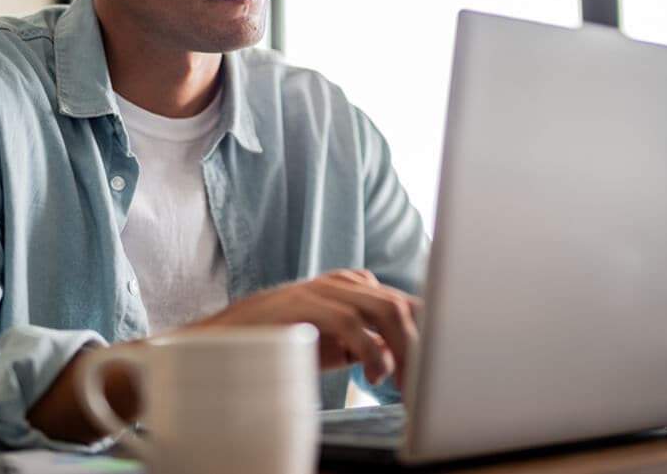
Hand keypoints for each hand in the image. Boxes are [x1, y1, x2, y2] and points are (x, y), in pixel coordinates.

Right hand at [186, 269, 421, 388]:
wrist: (228, 341)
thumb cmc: (281, 343)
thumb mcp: (335, 344)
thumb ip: (368, 342)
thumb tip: (403, 355)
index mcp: (352, 286)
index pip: (404, 303)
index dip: (427, 334)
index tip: (438, 369)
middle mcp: (342, 282)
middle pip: (401, 303)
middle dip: (421, 345)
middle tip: (425, 384)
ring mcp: (323, 289)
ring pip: (386, 308)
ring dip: (404, 349)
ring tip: (404, 383)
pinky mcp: (306, 304)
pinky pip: (354, 324)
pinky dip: (373, 353)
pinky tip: (375, 377)